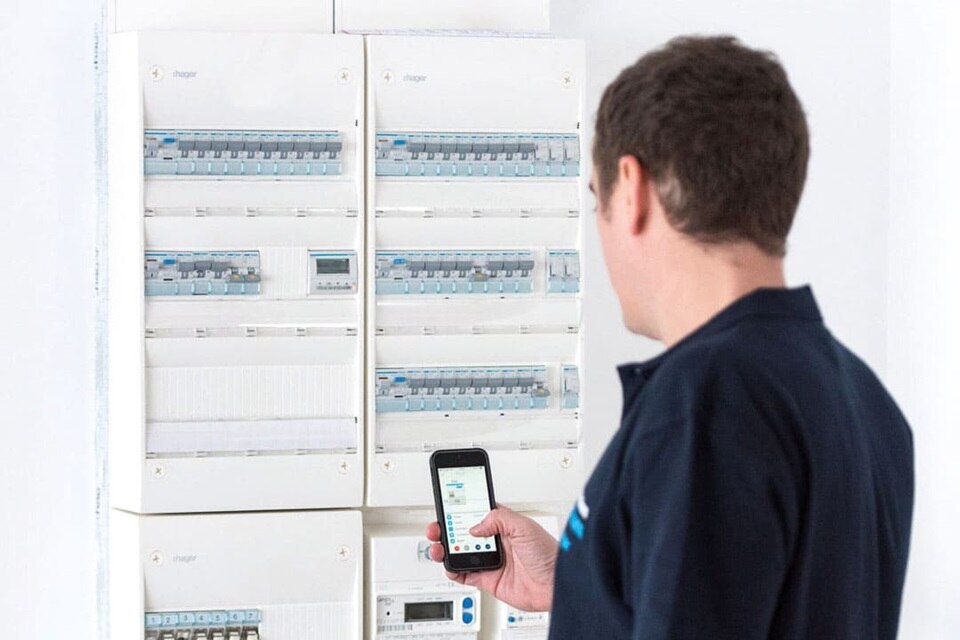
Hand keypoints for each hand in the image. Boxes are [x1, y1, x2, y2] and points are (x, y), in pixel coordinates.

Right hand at [425, 505, 557, 611]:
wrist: (556, 585)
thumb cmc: (549, 554)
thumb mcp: (525, 527)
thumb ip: (499, 519)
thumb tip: (475, 526)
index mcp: (503, 524)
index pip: (476, 512)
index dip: (460, 509)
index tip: (447, 505)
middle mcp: (495, 541)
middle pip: (463, 532)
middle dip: (446, 528)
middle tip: (437, 527)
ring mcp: (490, 560)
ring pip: (459, 552)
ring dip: (446, 548)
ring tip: (439, 546)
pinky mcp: (487, 579)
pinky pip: (464, 574)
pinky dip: (453, 570)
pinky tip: (449, 565)